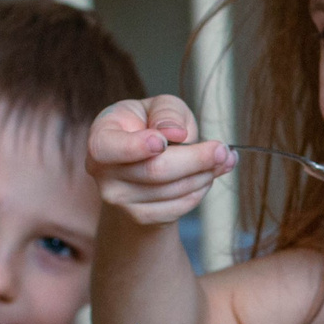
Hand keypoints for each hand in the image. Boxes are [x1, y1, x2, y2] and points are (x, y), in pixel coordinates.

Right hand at [87, 95, 234, 225]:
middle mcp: (102, 172)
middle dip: (196, 159)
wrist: (143, 163)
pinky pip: (178, 207)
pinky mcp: (141, 217)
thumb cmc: (150, 126)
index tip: (163, 142)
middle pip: (154, 171)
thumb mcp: (158, 106)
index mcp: (101, 137)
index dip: (136, 147)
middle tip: (222, 149)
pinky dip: (200, 190)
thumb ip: (167, 112)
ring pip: (172, 190)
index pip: (108, 148)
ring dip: (205, 174)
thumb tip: (175, 133)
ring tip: (222, 159)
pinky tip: (208, 175)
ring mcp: (120, 199)